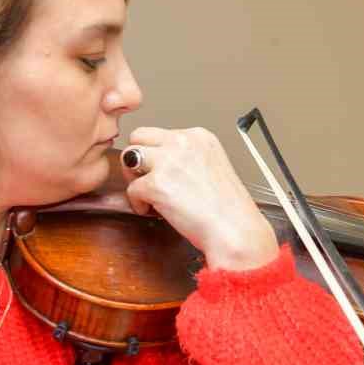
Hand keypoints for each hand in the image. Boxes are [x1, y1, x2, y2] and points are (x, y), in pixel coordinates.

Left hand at [122, 126, 278, 270]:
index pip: (161, 133)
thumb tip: (162, 163)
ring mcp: (168, 161)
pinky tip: (156, 212)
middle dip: (138, 159)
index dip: (157, 154)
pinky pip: (131, 189)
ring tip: (149, 195)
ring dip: (134, 177)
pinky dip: (139, 204)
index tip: (163, 173)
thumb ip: (188, 159)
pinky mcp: (156, 184)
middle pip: (139, 137)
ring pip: (128, 158)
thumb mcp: (214, 167)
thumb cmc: (229, 209)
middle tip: (148, 181)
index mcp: (199, 136)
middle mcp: (183, 142)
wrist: (235, 230)